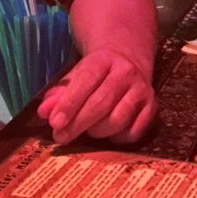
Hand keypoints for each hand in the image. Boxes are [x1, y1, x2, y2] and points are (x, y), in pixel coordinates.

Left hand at [36, 48, 156, 144]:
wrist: (127, 62)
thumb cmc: (96, 74)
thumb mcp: (75, 76)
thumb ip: (59, 93)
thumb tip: (43, 112)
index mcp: (104, 59)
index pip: (86, 80)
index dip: (70, 103)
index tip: (55, 122)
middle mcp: (126, 72)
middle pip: (101, 103)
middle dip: (78, 123)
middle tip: (61, 137)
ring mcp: (142, 90)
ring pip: (117, 120)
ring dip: (97, 132)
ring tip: (86, 131)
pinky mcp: (153, 106)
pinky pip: (133, 132)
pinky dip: (117, 139)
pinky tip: (108, 133)